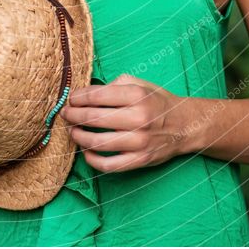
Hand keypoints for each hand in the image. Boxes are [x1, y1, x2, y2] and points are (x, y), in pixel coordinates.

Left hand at [60, 73, 180, 171]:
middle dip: (73, 115)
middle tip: (65, 113)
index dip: (78, 97)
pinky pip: (109, 165)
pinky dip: (92, 160)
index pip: (97, 96)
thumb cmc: (156, 102)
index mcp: (136, 95)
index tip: (70, 98)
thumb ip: (113, 85)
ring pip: (97, 142)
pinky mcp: (140, 160)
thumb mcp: (139, 84)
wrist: (183, 125)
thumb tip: (86, 93)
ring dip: (78, 136)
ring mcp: (139, 142)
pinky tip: (86, 152)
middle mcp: (138, 118)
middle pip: (93, 118)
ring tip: (72, 131)